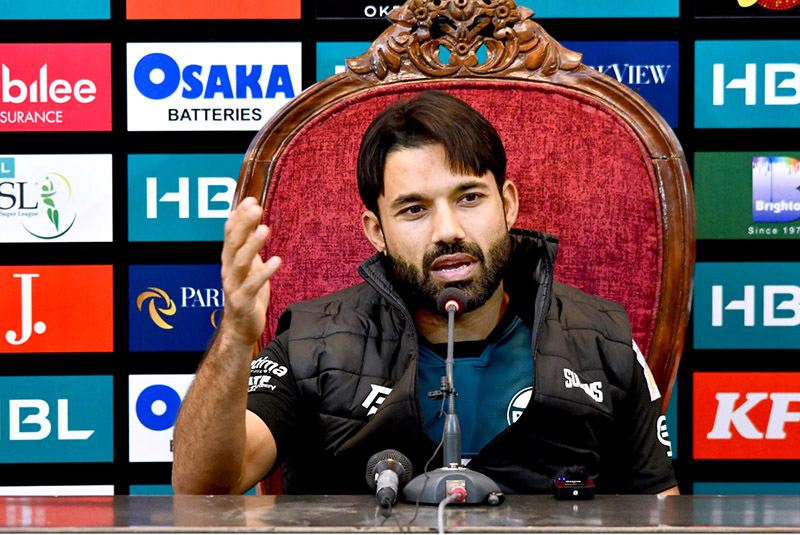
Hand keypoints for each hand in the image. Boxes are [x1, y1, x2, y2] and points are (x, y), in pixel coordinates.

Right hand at [219, 197, 281, 345]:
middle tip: (256, 207)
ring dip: (252, 244)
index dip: (239, 216)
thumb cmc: (247, 293)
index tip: (251, 199)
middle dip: (243, 224)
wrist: (241, 327)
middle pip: (233, 243)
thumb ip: (249, 243)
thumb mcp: (249, 265)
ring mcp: (234, 286)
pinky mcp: (243, 301)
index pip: (230, 233)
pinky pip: (252, 285)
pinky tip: (277, 260)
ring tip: (265, 229)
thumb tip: (254, 217)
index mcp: (230, 259)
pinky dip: (264, 272)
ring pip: (240, 262)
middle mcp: (229, 270)